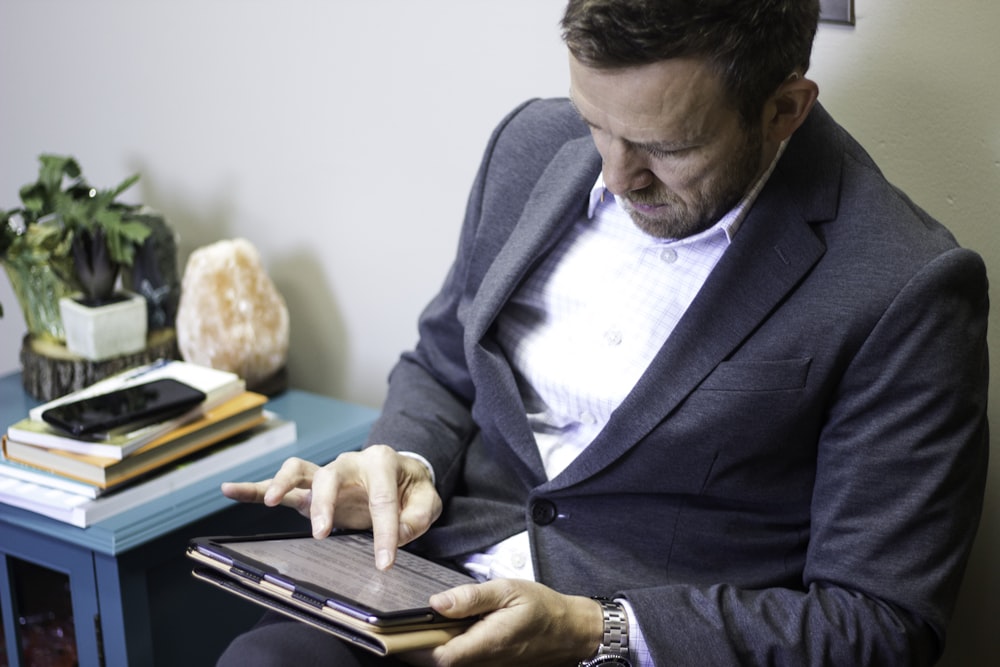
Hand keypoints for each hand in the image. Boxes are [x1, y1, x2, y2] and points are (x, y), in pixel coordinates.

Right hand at [220, 445, 440, 568]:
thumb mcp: (427, 501)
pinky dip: (254, 488)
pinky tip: (230, 490)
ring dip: (283, 484)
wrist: (403, 473)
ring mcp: (327, 474)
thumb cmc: (412, 488)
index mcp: (382, 462)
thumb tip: (397, 535)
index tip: (385, 562)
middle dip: (325, 504)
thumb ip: (417, 517)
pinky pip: (280, 484)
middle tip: (323, 532)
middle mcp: (349, 463)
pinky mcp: (311, 489)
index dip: (385, 533)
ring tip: (270, 502)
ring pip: (299, 472)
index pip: (382, 499)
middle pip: (330, 478)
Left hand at [403, 579, 602, 666]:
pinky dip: (445, 649)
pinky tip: (441, 632)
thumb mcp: (508, 591)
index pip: (438, 657)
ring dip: (428, 649)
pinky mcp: (490, 666)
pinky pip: (461, 662)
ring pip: (447, 664)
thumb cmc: (542, 608)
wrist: (570, 631)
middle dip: (414, 647)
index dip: (411, 648)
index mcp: (486, 643)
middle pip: (437, 664)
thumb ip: (471, 597)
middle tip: (395, 626)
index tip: (391, 633)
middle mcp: (484, 662)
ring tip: (413, 627)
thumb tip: (436, 603)